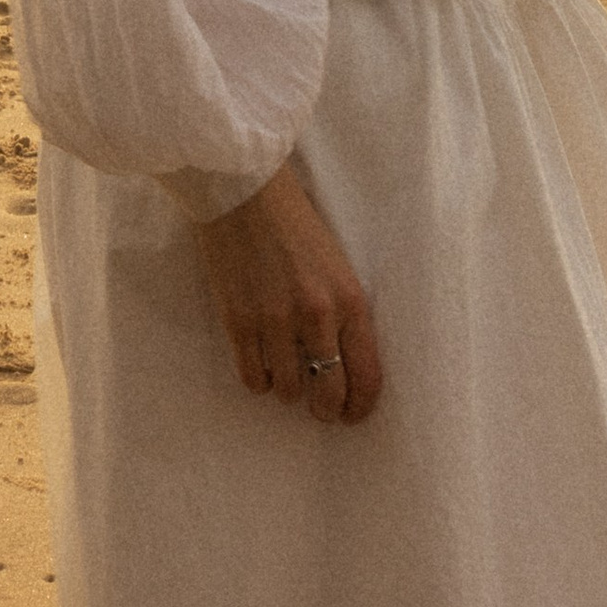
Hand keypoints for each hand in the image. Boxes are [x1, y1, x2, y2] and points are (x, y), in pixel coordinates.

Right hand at [194, 160, 381, 425]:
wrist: (243, 191)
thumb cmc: (294, 222)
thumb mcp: (336, 266)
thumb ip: (343, 312)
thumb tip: (342, 363)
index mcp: (350, 299)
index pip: (367, 375)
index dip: (361, 406)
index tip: (352, 415)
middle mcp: (317, 316)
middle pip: (329, 394)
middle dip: (326, 410)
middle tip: (319, 407)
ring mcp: (275, 320)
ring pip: (288, 391)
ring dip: (288, 388)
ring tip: (284, 369)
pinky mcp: (239, 320)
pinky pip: (252, 377)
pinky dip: (258, 378)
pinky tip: (259, 362)